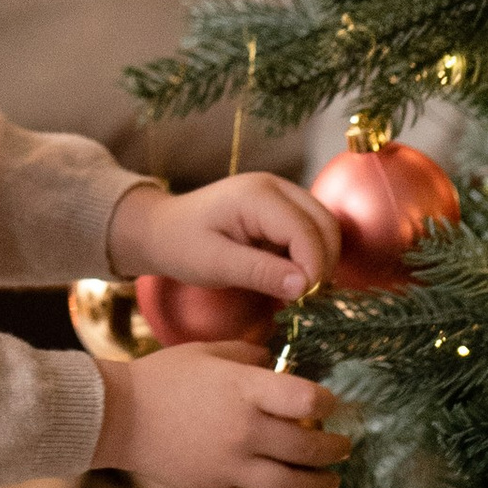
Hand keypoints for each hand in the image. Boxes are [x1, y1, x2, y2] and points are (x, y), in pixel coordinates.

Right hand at [92, 341, 351, 487]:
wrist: (116, 413)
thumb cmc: (163, 375)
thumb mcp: (208, 352)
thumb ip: (249, 355)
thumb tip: (278, 365)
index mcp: (245, 391)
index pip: (306, 399)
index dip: (327, 402)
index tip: (331, 405)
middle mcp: (244, 432)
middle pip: (306, 448)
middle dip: (333, 449)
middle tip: (342, 447)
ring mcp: (228, 467)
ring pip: (287, 487)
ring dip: (316, 487)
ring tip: (330, 483)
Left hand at [110, 169, 339, 304]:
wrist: (161, 229)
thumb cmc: (181, 245)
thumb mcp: (215, 264)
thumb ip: (260, 272)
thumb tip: (305, 286)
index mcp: (258, 195)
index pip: (306, 231)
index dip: (313, 267)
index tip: (304, 300)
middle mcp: (276, 187)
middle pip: (326, 224)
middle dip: (323, 263)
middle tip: (305, 299)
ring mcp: (281, 194)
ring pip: (324, 227)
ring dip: (320, 259)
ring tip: (298, 290)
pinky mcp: (282, 208)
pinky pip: (311, 230)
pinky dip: (310, 254)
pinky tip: (291, 276)